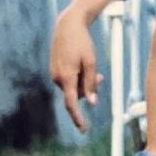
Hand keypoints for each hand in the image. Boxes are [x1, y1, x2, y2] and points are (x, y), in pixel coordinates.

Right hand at [49, 7, 103, 131]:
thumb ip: (91, 83)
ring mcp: (54, 74)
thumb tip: (92, 102)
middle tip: (101, 78)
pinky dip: (77, 77)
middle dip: (88, 89)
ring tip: (93, 67)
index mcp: (66, 78)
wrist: (67, 26)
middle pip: (76, 93)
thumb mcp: (91, 62)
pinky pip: (68, 79)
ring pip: (73, 86)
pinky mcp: (54, 69)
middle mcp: (57, 78)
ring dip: (84, 82)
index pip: (71, 104)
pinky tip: (83, 65)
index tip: (83, 129)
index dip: (78, 118)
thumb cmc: (82, 43)